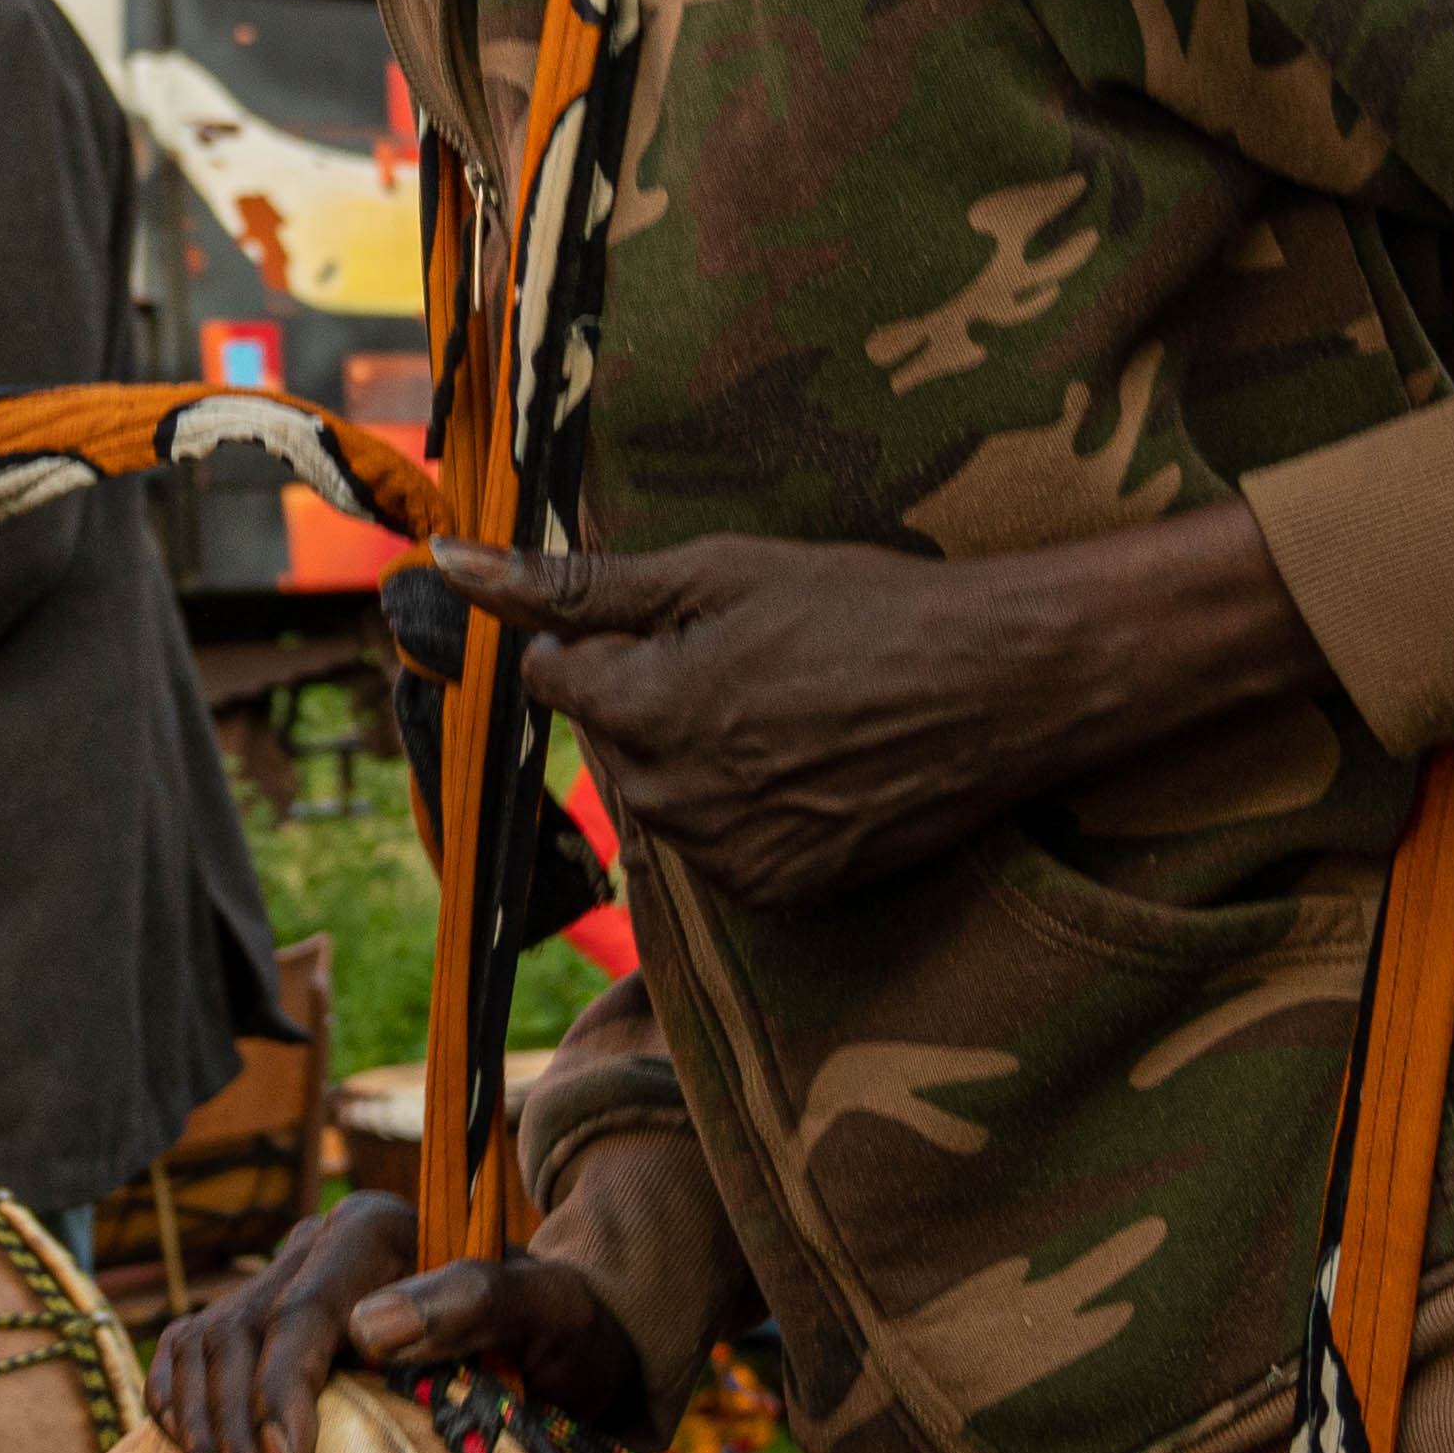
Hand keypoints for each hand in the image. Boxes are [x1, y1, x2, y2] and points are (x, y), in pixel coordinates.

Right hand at [145, 1196, 650, 1452]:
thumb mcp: (554, 1310)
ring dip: (201, 1428)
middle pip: (239, 1332)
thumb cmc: (567, 1332)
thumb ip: (478, 1299)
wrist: (565, 1341)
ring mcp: (287, 1281)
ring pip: (205, 1343)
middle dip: (234, 1428)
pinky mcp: (270, 1321)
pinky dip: (177, 1400)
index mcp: (377, 1230)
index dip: (280, 1392)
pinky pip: (191, 1349)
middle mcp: (318, 1246)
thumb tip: (369, 1328)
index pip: (301, 1311)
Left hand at [424, 510, 1314, 914]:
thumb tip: (451, 561)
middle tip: (753, 653)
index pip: (557, 676)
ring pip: (662, 793)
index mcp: (644, 715)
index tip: (678, 617)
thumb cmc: (865, 607)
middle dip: (650, 694)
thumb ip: (575, 583)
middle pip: (608, 739)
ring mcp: (727, 858)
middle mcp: (672, 803)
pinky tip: (810, 758)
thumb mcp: (717, 571)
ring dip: (695, 750)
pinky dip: (744, 802)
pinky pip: (720, 842)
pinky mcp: (780, 891)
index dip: (609, 634)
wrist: (1002, 685)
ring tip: (791, 703)